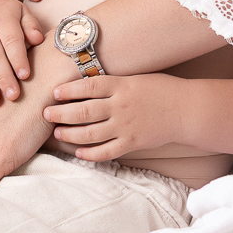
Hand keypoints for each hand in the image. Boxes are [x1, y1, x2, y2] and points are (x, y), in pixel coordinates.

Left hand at [44, 73, 186, 161]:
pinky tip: (78, 152)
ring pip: (89, 134)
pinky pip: (106, 151)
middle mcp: (120, 106)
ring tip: (57, 133)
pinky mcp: (132, 143)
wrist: (186, 109)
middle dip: (60, 113)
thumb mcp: (136, 78)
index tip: (54, 92)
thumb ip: (113, 84)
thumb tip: (85, 86)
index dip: (68, 90)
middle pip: (83, 111)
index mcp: (122, 85)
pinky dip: (90, 154)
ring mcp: (126, 126)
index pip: (88, 86)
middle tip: (46, 114)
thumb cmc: (162, 89)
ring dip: (69, 134)